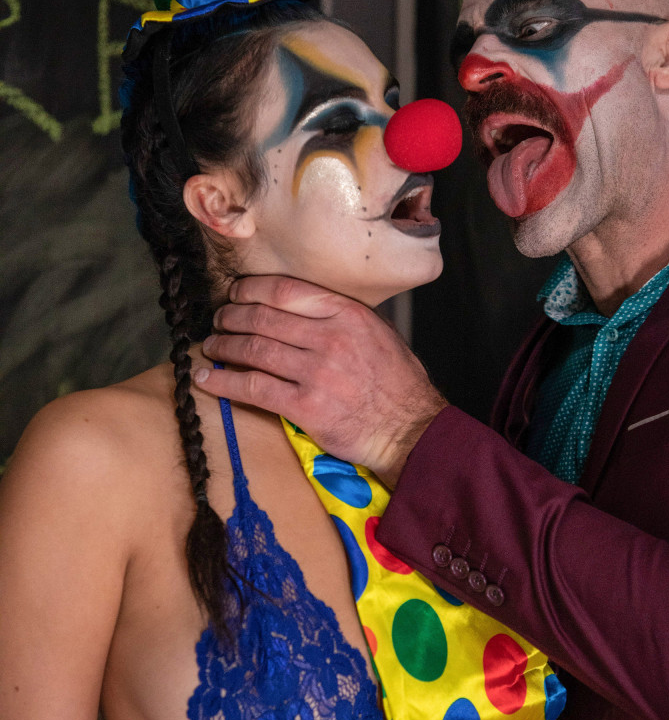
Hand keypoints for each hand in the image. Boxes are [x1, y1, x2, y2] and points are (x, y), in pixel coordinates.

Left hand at [195, 276, 447, 486]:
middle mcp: (331, 338)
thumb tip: (305, 307)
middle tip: (219, 319)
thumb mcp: (379, 334)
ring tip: (212, 346)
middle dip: (232, 316)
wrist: (410, 429)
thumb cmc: (398, 384)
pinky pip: (254, 389)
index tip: (236, 292)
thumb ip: (343, 318)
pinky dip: (224, 382)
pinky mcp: (305, 407)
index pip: (286, 291)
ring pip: (254, 350)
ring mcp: (317, 373)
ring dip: (224, 346)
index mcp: (348, 314)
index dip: (252, 289)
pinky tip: (207, 379)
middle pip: (264, 318)